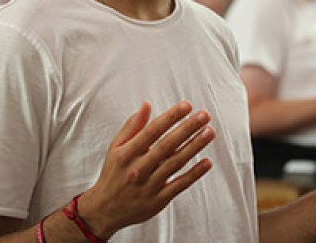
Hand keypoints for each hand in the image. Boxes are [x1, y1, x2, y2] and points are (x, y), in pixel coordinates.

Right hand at [81, 101, 214, 237]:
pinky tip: (207, 162)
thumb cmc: (114, 173)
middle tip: (204, 116)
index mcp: (127, 153)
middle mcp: (138, 168)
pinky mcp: (158, 200)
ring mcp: (149, 185)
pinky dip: (194, 174)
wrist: (106, 209)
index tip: (187, 106)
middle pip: (166, 145)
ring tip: (209, 132)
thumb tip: (147, 105)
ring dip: (194, 147)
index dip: (170, 117)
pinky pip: (179, 185)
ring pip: (175, 163)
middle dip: (187, 129)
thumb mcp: (116, 147)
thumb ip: (132, 126)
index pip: (152, 131)